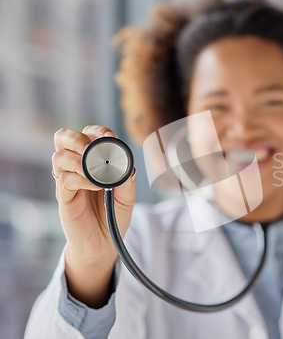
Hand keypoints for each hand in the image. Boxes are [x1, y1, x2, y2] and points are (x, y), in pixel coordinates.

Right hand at [52, 125, 136, 306]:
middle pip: (62, 137)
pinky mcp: (64, 197)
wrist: (103, 244)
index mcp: (92, 160)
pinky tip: (96, 186)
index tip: (111, 136)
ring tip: (96, 174)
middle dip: (77, 138)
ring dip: (79, 160)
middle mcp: (76, 166)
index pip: (87, 134)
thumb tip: (128, 168)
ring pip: (59, 157)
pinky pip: (65, 180)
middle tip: (91, 149)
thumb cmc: (113, 216)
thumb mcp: (127, 199)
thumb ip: (127, 183)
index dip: (97, 131)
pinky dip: (81, 179)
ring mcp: (67, 181)